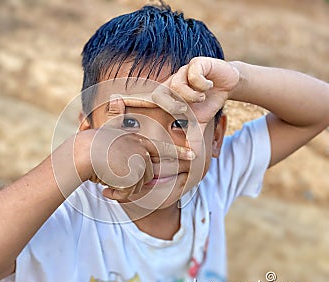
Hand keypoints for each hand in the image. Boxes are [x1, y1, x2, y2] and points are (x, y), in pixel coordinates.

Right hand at [83, 98, 195, 200]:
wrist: (83, 151)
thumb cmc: (90, 149)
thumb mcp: (109, 144)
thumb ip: (123, 148)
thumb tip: (120, 118)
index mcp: (137, 140)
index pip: (163, 147)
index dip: (179, 152)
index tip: (194, 155)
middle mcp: (142, 148)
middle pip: (148, 175)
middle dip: (133, 181)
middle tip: (114, 173)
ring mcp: (141, 159)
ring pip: (140, 184)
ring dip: (124, 186)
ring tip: (109, 174)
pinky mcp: (137, 171)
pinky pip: (132, 190)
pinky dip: (120, 191)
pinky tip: (109, 181)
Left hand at [121, 57, 239, 126]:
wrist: (226, 82)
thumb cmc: (207, 103)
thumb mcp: (199, 122)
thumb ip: (193, 137)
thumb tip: (192, 158)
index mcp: (168, 96)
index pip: (148, 99)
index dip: (132, 100)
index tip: (114, 100)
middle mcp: (172, 84)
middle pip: (161, 94)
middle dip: (172, 104)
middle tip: (184, 109)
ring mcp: (182, 73)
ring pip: (179, 85)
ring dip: (192, 95)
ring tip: (201, 97)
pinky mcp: (196, 63)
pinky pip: (194, 74)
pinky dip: (202, 83)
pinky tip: (208, 85)